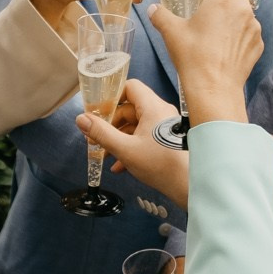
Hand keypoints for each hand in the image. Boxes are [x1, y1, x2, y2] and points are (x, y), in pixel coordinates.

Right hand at [80, 80, 188, 204]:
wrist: (190, 186)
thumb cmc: (162, 166)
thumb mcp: (125, 149)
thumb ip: (101, 133)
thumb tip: (82, 119)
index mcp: (153, 107)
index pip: (130, 87)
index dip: (111, 96)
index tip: (97, 111)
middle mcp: (161, 113)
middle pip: (130, 108)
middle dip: (111, 124)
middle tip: (96, 138)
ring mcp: (165, 127)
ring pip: (136, 126)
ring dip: (119, 139)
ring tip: (105, 155)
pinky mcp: (167, 141)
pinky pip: (145, 137)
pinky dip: (131, 147)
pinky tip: (120, 165)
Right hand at [147, 0, 259, 123]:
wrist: (214, 89)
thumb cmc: (193, 58)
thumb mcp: (171, 33)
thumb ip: (161, 15)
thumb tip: (153, 9)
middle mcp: (242, 8)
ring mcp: (253, 27)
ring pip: (245, 9)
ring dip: (233, 10)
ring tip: (216, 23)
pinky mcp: (257, 44)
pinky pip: (249, 30)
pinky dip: (239, 31)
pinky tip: (225, 43)